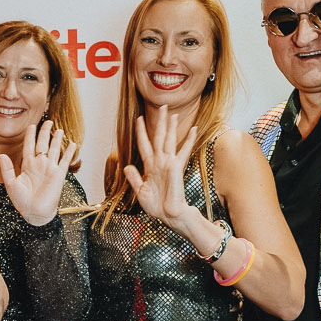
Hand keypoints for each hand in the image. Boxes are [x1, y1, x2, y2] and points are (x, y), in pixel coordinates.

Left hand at [2, 121, 76, 225]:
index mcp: (27, 166)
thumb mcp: (11, 184)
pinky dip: (69, 152)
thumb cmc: (22, 201)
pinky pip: (65, 161)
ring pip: (54, 150)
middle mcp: (39, 165)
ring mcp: (49, 168)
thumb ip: (7, 169)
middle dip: (44, 133)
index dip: (30, 136)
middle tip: (47, 121)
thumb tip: (2, 154)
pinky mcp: (59, 175)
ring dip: (57, 139)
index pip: (29, 146)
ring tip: (59, 129)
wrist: (35, 213)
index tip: (31, 125)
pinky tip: (73, 144)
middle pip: (42, 144)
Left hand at [123, 106, 197, 230]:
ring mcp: (169, 163)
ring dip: (171, 126)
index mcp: (149, 166)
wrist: (168, 215)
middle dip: (159, 122)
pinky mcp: (176, 167)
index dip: (141, 132)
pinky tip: (193, 129)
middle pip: (158, 137)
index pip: (144, 145)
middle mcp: (159, 161)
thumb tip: (126, 166)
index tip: (139, 119)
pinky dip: (188, 140)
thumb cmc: (156, 205)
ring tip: (172, 112)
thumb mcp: (140, 191)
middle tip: (161, 105)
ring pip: (169, 140)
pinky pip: (183, 150)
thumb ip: (134, 178)